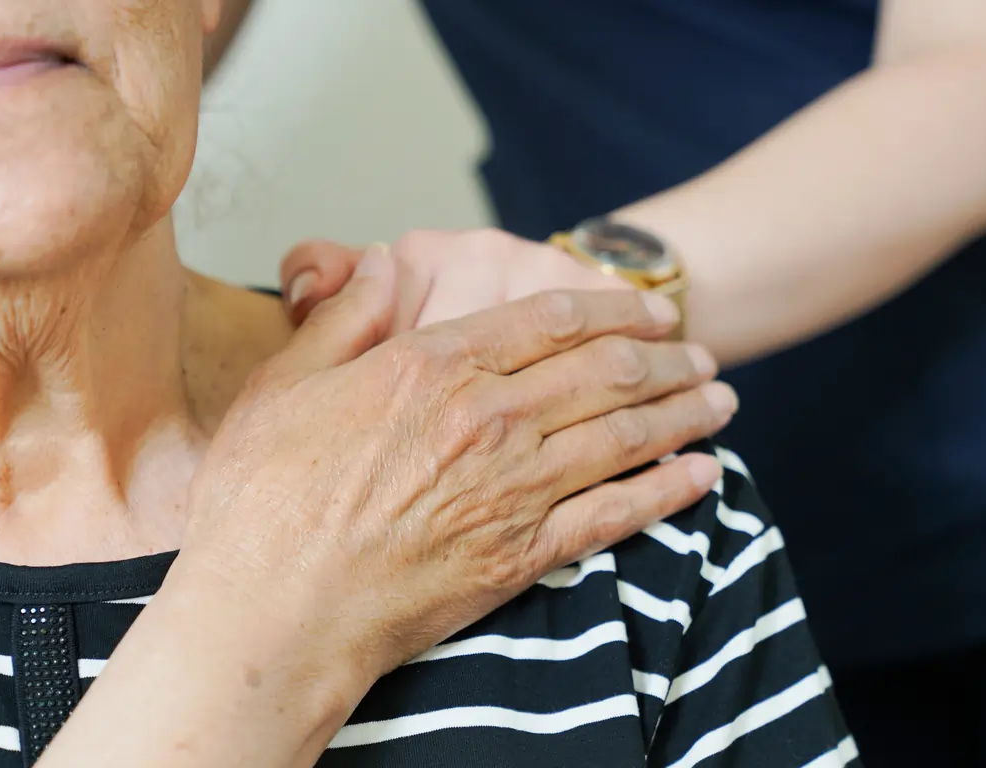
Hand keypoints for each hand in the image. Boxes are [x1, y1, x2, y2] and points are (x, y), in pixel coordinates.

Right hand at [182, 244, 735, 681]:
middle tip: (702, 353)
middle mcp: (488, 419)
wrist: (275, 612)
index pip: (546, 320)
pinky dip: (665, 492)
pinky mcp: (522, 554)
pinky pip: (615, 515)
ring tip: (721, 401)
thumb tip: (385, 261)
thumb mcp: (283, 384)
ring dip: (681, 414)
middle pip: (604, 373)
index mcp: (433, 367)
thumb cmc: (264, 503)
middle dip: (665, 360)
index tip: (648, 310)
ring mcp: (513, 488)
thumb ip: (346, 317)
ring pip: (623, 436)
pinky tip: (700, 476)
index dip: (611, 308)